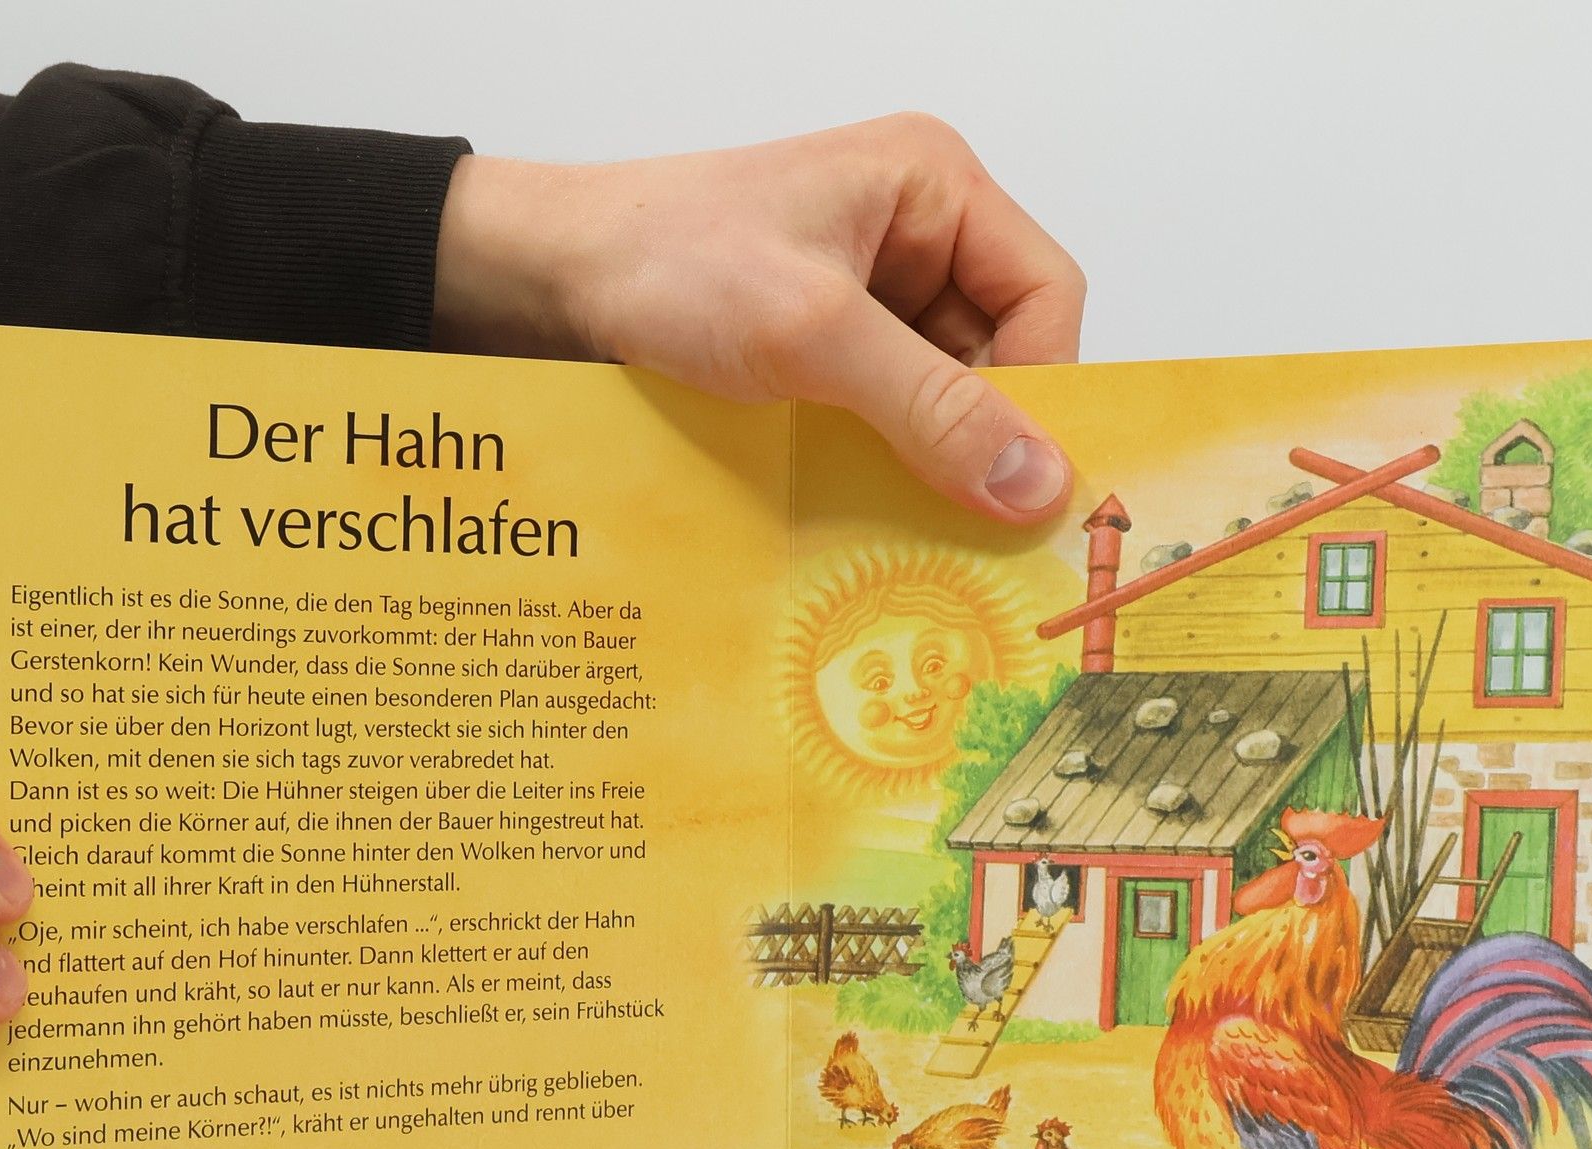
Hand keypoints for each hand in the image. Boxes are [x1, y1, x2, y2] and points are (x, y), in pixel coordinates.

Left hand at [431, 114, 1083, 521]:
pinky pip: (889, 416)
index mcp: (934, 188)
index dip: (1043, 386)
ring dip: (928, 456)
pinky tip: (864, 502)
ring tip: (905, 515)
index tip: (1012, 474)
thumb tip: (1038, 483)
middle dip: (982, 431)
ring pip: (945, 396)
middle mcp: (915, 237)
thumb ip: (931, 407)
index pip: (1046, 294)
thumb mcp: (813, 334)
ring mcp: (869, 297)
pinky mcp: (826, 351)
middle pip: (1003, 353)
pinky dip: (884, 462)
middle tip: (965, 516)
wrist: (545, 281)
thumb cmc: (667, 263)